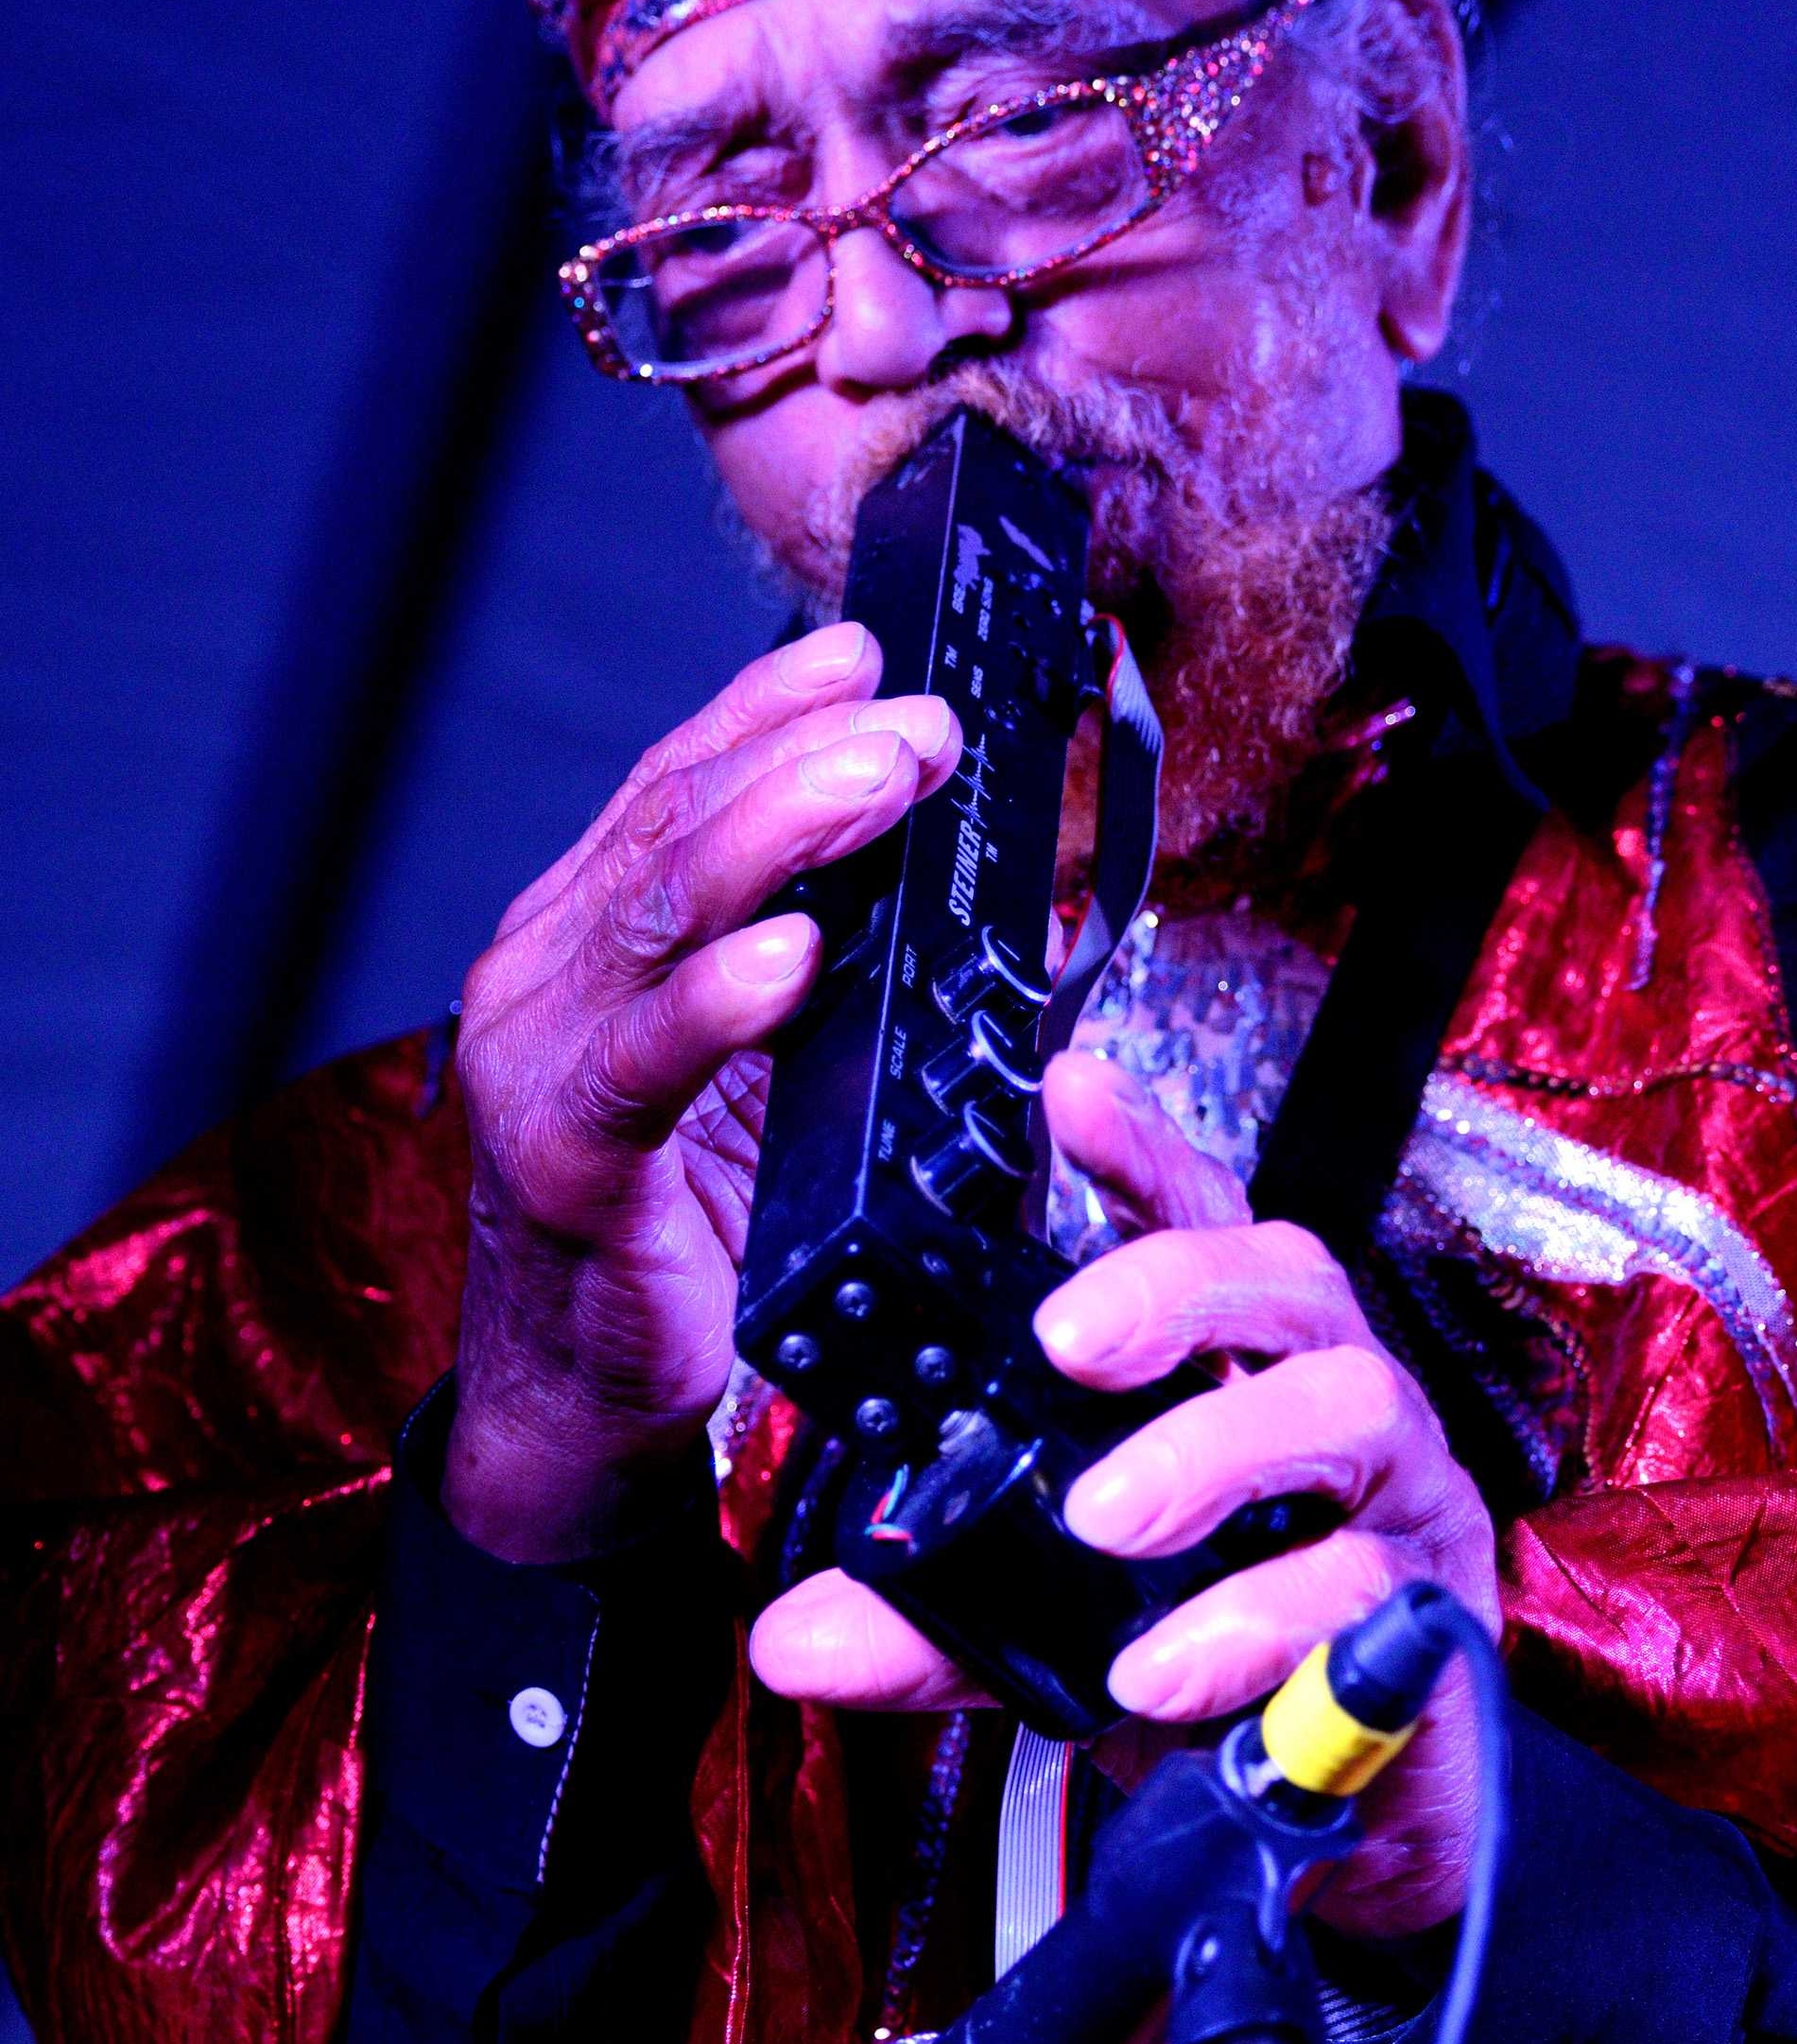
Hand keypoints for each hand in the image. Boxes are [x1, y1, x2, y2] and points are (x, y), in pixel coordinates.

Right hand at [445, 622, 959, 1563]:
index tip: (869, 651)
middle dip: (806, 757)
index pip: (683, 786)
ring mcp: (540, 1055)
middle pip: (679, 827)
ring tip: (881, 781)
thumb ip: (858, 978)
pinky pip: (647, 1064)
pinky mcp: (560, 1156)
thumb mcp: (787, 1074)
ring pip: (663, 912)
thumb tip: (1008, 904)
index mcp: (599, 931)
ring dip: (783, 835)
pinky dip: (722, 1003)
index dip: (771, 711)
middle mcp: (554, 969)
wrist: (585, 1392)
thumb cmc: (688, 1222)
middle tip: (918, 719)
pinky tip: (795, 960)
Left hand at [749, 1047, 1499, 1937]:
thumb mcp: (1047, 1630)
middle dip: (1175, 1283)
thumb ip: (935, 1619)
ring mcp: (1395, 1496)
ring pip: (1347, 1400)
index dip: (1140, 1148)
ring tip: (1104, 1519)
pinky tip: (1165, 1668)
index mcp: (1230, 1366)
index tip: (1065, 1089)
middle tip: (1065, 1343)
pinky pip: (1365, 1584)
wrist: (1349, 1830)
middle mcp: (1325, 1399)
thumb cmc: (1215, 1668)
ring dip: (1215, 1448)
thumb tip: (792, 1638)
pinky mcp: (1429, 1609)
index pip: (1197, 1219)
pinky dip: (1256, 1622)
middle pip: (1287, 1272)